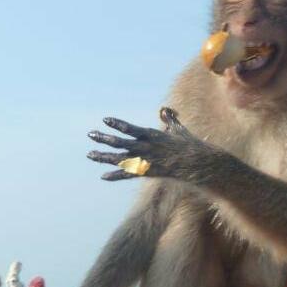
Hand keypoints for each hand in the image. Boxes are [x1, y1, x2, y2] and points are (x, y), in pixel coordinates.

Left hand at [87, 107, 218, 181]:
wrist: (196, 165)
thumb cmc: (189, 146)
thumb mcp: (178, 130)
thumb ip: (169, 120)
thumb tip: (165, 110)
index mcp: (152, 135)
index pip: (131, 128)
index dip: (117, 124)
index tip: (105, 120)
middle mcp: (146, 147)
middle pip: (120, 142)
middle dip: (104, 138)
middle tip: (91, 134)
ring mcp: (145, 161)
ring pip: (120, 159)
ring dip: (103, 156)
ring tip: (90, 154)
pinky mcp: (147, 172)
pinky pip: (128, 175)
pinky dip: (115, 175)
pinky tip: (103, 176)